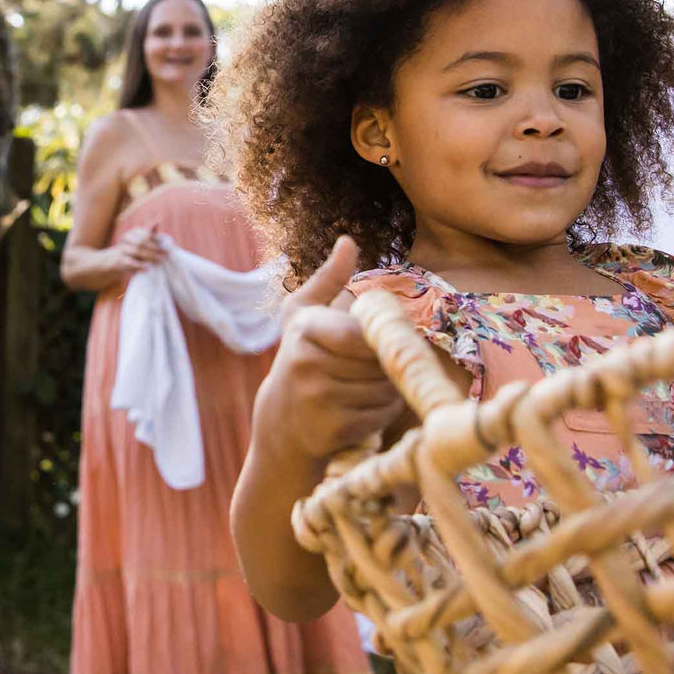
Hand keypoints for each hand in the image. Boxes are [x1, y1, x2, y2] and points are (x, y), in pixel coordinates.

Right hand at [108, 225, 166, 275]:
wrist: (108, 261)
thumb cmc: (129, 251)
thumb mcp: (138, 240)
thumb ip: (148, 233)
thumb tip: (158, 221)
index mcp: (132, 232)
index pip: (146, 233)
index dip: (157, 240)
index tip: (168, 246)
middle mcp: (126, 238)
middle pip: (142, 241)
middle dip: (156, 248)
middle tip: (166, 254)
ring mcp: (121, 249)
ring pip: (137, 251)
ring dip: (150, 256)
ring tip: (160, 261)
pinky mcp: (118, 260)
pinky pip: (130, 262)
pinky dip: (140, 265)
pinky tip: (148, 268)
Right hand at [254, 237, 405, 464]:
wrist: (282, 422)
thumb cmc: (301, 357)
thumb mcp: (305, 314)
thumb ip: (329, 278)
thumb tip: (348, 241)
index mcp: (305, 329)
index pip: (363, 332)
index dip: (382, 335)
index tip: (382, 337)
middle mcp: (305, 364)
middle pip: (380, 361)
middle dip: (389, 363)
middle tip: (378, 364)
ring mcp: (316, 401)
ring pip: (385, 388)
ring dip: (391, 387)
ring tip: (371, 384)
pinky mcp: (330, 432)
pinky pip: (380, 415)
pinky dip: (384, 412)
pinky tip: (366, 407)